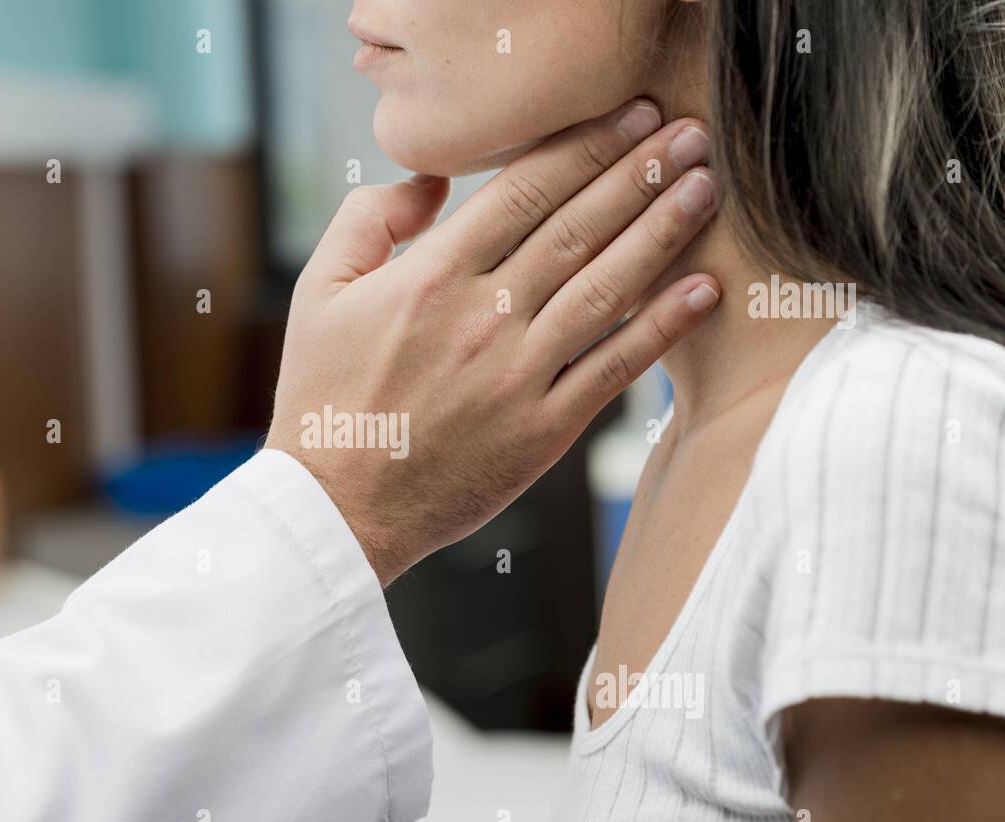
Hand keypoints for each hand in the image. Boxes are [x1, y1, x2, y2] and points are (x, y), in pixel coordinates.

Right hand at [265, 99, 720, 585]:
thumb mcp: (318, 293)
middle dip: (641, 172)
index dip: (586, 145)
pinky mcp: (543, 431)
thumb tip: (428, 181)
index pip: (526, 190)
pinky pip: (614, 369)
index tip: (630, 115)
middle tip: (689, 134)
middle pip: (578, 227)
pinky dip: (662, 327)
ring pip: (607, 287)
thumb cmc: (324, 398)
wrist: (336, 506)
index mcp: (431, 276)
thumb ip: (367, 219)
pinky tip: (701, 289)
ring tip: (705, 189)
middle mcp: (484, 317)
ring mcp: (519, 376)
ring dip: (663, 232)